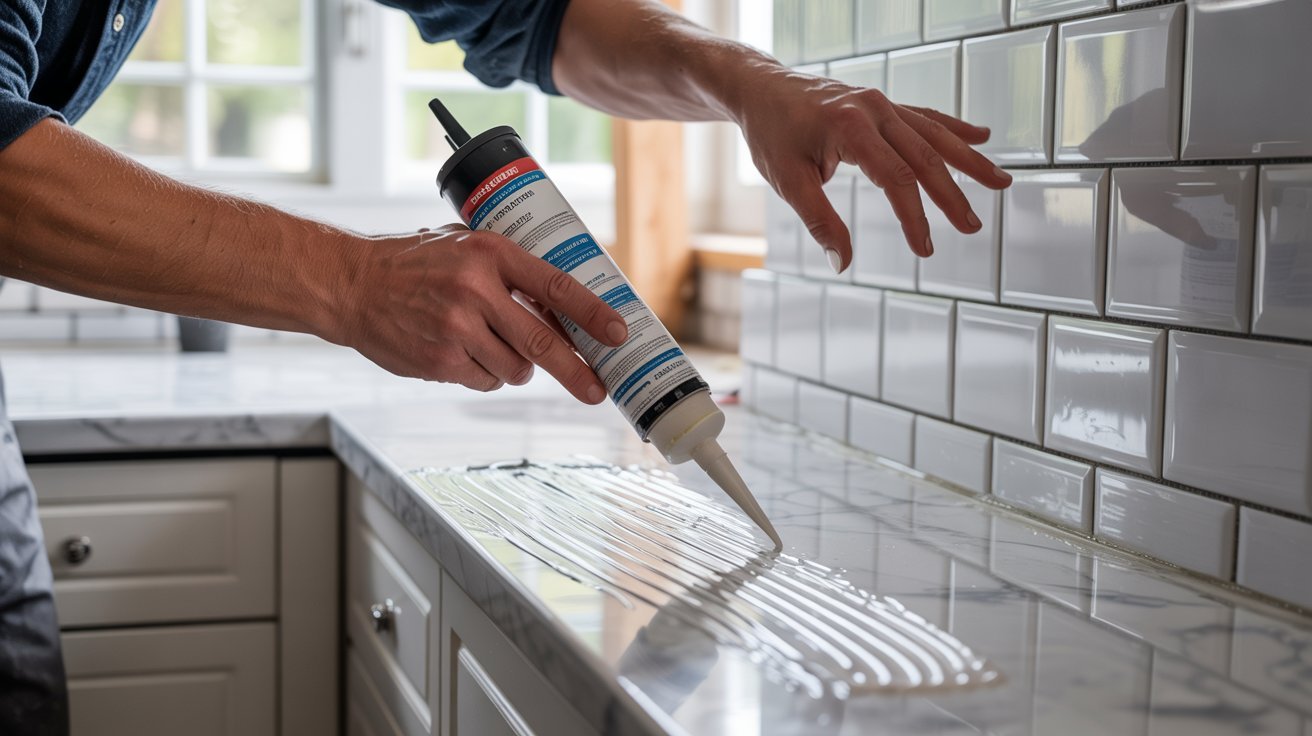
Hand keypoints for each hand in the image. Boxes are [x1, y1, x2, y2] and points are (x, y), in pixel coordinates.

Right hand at [338, 225, 627, 402]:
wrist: (352, 285)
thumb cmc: (413, 263)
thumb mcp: (463, 245)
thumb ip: (508, 270)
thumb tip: (564, 303)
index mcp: (488, 253)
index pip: (554, 286)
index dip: (591, 312)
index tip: (616, 331)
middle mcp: (474, 290)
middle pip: (542, 341)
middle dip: (576, 371)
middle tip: (597, 389)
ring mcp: (456, 328)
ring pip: (516, 368)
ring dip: (517, 366)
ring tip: (492, 344)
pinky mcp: (439, 360)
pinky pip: (484, 380)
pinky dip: (484, 373)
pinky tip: (461, 351)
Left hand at [731, 66, 1012, 265]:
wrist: (763, 89)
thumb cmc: (772, 135)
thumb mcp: (788, 182)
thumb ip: (820, 222)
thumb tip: (843, 263)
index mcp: (850, 127)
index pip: (896, 179)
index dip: (914, 217)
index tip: (926, 249)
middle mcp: (873, 109)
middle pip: (924, 156)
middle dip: (953, 194)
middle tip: (973, 226)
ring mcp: (881, 103)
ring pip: (934, 133)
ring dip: (969, 159)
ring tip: (1000, 182)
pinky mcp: (882, 104)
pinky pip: (925, 116)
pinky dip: (953, 128)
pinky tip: (980, 137)